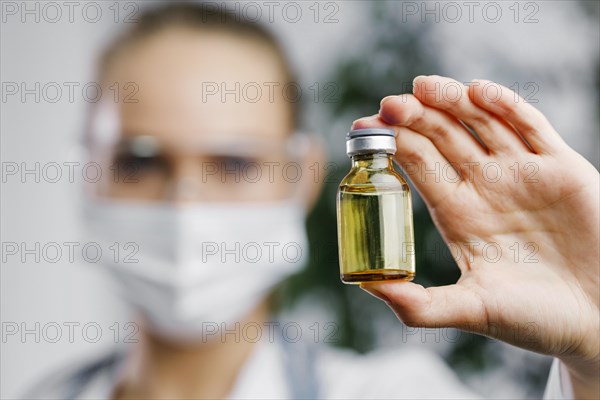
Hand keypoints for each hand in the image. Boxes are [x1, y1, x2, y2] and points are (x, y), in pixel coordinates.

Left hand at [353, 75, 598, 397]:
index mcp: (458, 212)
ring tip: (422, 88)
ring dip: (451, 101)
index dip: (392, 144)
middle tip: (389, 105)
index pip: (417, 165)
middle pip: (442, 137)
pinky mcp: (559, 166)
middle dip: (415, 117)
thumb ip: (421, 305)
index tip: (364, 129)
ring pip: (480, 121)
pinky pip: (530, 126)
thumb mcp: (473, 310)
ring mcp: (521, 172)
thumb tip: (368, 288)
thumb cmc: (537, 320)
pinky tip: (479, 93)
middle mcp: (484, 186)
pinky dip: (506, 105)